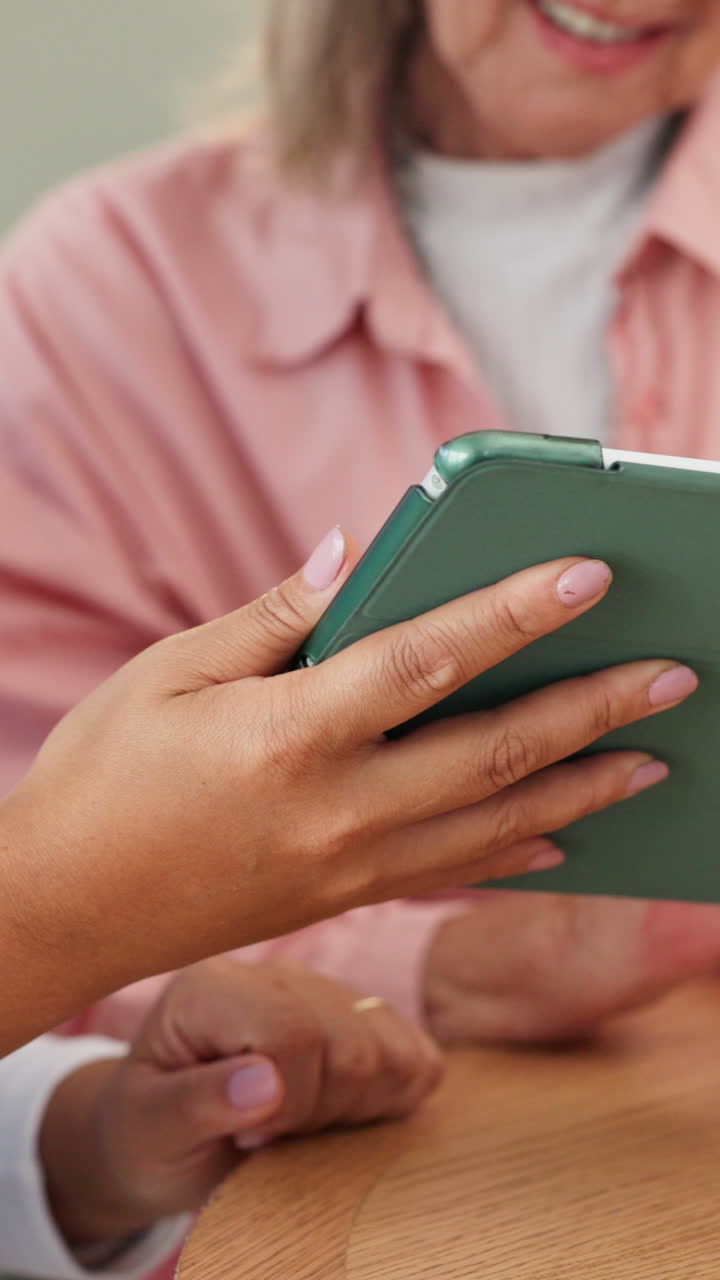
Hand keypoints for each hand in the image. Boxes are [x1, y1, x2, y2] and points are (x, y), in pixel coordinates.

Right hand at [2, 533, 697, 1050]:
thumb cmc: (103, 776)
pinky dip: (519, 853)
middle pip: (493, 752)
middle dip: (594, 709)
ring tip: (653, 757)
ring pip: (496, 825)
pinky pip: (452, 874)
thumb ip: (276, 614)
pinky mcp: (342, 899)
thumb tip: (357, 552)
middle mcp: (335, 808)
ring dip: (583, 788)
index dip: (513, 613)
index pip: (426, 660)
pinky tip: (566, 838)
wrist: (59, 910)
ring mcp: (346, 867)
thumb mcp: (170, 671)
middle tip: (672, 675)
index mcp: (287, 733)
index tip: (587, 573)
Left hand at [39, 958, 443, 1244]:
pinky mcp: (360, 1019)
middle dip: (319, 1113)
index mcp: (213, 987)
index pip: (292, 1033)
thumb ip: (196, 1104)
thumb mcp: (149, 1128)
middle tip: (269, 1136)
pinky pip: (417, 1055)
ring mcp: (324, 991)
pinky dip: (396, 1096)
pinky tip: (343, 1114)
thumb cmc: (147, 1132)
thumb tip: (265, 1085)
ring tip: (301, 1124)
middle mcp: (274, 974)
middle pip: (349, 1045)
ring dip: (357, 1108)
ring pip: (390, 1049)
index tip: (246, 1137)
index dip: (286, 1103)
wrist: (158, 1135)